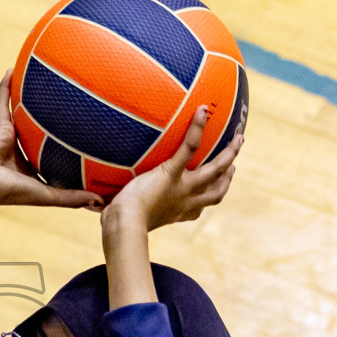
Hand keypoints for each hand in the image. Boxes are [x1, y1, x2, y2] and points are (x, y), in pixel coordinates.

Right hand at [0, 69, 105, 210]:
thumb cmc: (10, 191)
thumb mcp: (46, 195)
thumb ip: (72, 198)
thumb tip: (101, 202)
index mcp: (34, 167)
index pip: (54, 156)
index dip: (67, 148)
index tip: (87, 138)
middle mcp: (24, 151)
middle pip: (42, 131)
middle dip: (53, 119)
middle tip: (73, 104)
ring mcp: (10, 137)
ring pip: (23, 113)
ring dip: (29, 98)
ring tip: (43, 81)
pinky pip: (3, 102)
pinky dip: (5, 87)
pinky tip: (12, 70)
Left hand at [102, 106, 241, 231]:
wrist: (124, 225)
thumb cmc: (120, 225)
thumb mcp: (125, 216)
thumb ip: (119, 207)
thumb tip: (98, 204)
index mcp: (179, 213)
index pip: (201, 206)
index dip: (211, 195)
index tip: (216, 186)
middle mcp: (187, 202)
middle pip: (218, 190)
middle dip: (229, 176)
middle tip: (235, 161)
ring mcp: (183, 188)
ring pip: (216, 169)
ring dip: (230, 153)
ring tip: (239, 137)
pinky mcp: (171, 174)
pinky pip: (189, 148)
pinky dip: (197, 128)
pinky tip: (202, 111)